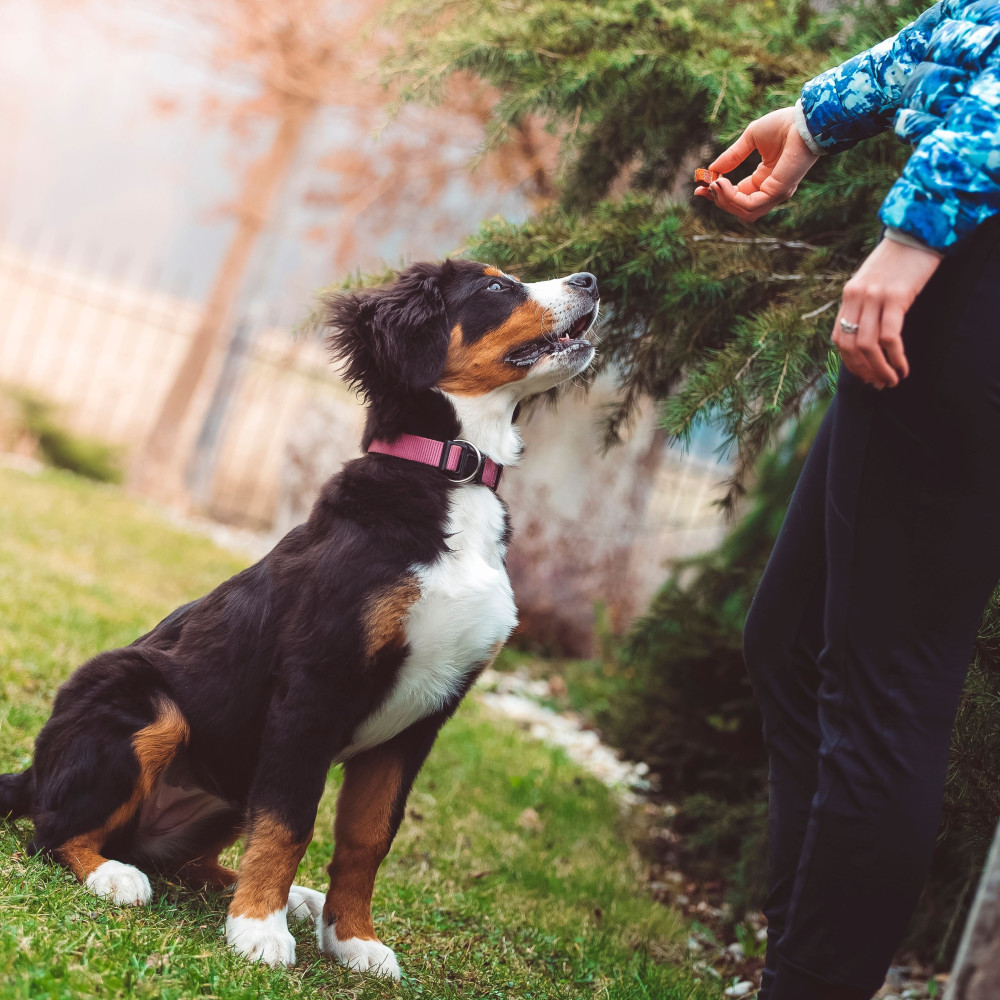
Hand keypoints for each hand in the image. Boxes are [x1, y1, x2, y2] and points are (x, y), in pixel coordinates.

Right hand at [694, 107, 818, 220]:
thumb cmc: (783, 124)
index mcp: (766, 178)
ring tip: (714, 184)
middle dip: (718, 200)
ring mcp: (776, 194)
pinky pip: (750, 205)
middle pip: (739, 207)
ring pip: (743, 211)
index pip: (739, 195)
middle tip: (703, 188)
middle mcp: (771, 190)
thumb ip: (732, 156)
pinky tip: (723, 184)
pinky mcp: (778, 193)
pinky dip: (732, 197)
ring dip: (724, 200)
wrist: (804, 119)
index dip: (719, 193)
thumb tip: (712, 171)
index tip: (700, 187)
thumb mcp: (751, 138)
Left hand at [832, 238, 940, 388]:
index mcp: (848, 295)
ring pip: (868, 346)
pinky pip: (890, 337)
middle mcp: (856, 297)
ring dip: (879, 369)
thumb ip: (866, 305)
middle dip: (863, 371)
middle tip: (879, 384)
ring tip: (892, 381)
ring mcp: (874, 297)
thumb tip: (869, 339)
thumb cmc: (900, 260)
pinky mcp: (896, 297)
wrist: (919, 230)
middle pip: (850, 346)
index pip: (839, 338)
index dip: (850, 363)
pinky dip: (895, 357)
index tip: (864, 376)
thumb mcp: (873, 282)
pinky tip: (903, 367)